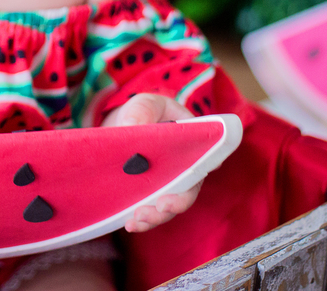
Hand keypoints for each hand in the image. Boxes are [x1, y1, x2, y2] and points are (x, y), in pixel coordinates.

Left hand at [102, 93, 201, 233]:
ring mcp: (167, 184)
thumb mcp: (145, 103)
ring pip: (167, 206)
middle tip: (154, 209)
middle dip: (171, 206)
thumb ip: (142, 111)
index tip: (173, 195)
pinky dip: (141, 219)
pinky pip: (150, 209)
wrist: (126, 124)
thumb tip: (131, 127)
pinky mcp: (149, 193)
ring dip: (154, 217)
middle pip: (186, 193)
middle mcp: (185, 170)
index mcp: (193, 146)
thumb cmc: (145, 111)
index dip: (192, 183)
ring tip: (135, 221)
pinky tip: (129, 223)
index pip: (200, 166)